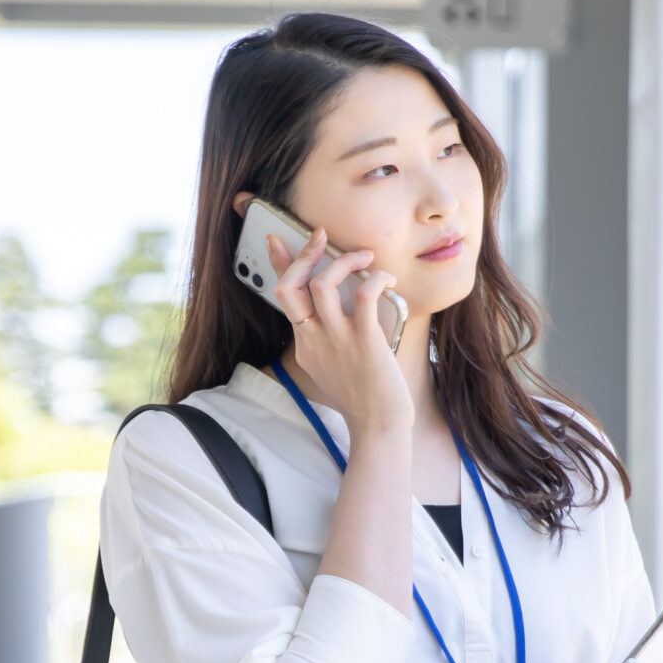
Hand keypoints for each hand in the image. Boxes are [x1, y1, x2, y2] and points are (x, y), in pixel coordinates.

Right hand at [235, 192, 409, 435]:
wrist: (378, 426)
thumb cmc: (363, 397)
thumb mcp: (332, 367)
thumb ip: (327, 339)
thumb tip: (341, 308)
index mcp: (305, 344)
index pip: (283, 297)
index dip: (279, 264)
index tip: (276, 240)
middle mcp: (315, 339)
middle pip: (290, 287)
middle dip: (303, 254)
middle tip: (322, 236)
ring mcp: (338, 341)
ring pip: (322, 285)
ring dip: (343, 261)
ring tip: (364, 257)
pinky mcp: (365, 342)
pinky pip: (363, 297)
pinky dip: (375, 280)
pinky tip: (386, 280)